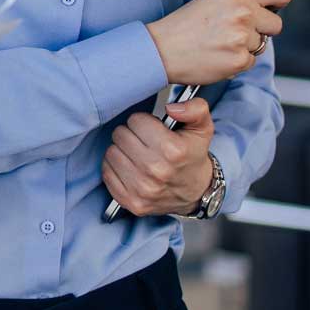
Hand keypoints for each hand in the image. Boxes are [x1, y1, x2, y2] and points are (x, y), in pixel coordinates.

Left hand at [102, 96, 216, 216]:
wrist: (196, 192)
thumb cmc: (193, 155)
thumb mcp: (202, 128)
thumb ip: (195, 108)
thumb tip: (171, 107)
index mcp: (173, 150)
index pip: (135, 120)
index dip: (144, 122)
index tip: (152, 130)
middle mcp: (156, 171)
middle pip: (120, 135)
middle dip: (131, 134)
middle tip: (143, 141)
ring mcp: (142, 189)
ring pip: (111, 152)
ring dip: (122, 150)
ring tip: (137, 154)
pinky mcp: (130, 202)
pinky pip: (107, 172)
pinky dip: (115, 167)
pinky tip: (130, 167)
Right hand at [143, 0, 290, 86]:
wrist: (162, 50)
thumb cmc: (187, 22)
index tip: (269, 4)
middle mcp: (242, 15)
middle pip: (277, 23)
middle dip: (260, 27)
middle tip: (233, 27)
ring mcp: (241, 39)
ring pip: (262, 44)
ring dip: (246, 45)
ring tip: (222, 40)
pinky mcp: (239, 61)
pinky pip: (252, 61)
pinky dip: (238, 60)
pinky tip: (220, 53)